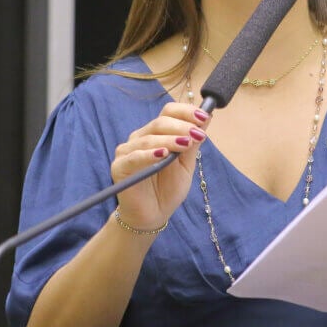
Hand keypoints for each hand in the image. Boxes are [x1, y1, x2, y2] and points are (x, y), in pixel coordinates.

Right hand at [110, 102, 209, 230]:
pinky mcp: (120, 167)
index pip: (168, 112)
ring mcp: (128, 151)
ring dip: (170, 139)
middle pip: (160, 122)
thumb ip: (192, 142)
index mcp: (156, 134)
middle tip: (197, 134)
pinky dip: (149, 154)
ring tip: (186, 144)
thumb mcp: (186, 164)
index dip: (186, 112)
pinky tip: (163, 154)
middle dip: (182, 126)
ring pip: (149, 138)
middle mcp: (140, 138)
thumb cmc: (168, 189)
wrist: (153, 215)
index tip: (204, 117)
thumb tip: (206, 118)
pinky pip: (134, 157)